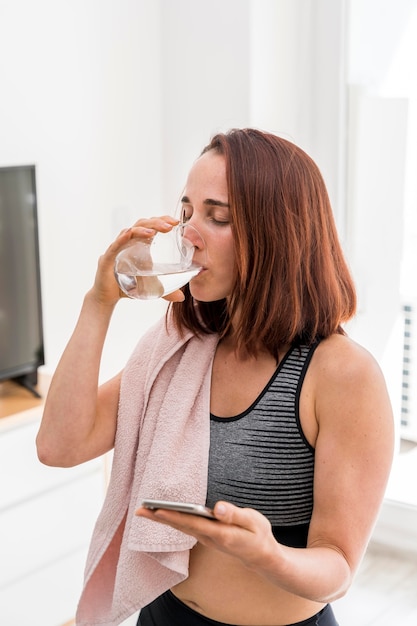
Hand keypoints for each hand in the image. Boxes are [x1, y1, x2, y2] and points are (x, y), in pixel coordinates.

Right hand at [91, 215, 184, 305]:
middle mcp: (128, 242)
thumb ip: (165, 291)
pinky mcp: (108, 258)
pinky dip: (122, 238)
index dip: (162, 221)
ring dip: (142, 229)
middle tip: (171, 224)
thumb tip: (181, 298)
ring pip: (130, 231)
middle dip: (157, 222)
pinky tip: (129, 234)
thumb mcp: (150, 287)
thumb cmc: (126, 286)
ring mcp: (118, 248)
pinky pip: (115, 245)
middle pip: (142, 225)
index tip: (176, 222)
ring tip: (155, 231)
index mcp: (139, 245)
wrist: (108, 297)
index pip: (151, 226)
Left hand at [135, 501, 279, 570]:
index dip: (175, 516)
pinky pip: (185, 527)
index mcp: (220, 534)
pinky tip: (164, 514)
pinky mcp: (206, 536)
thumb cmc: (258, 536)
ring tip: (145, 510)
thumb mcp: (254, 522)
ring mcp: (206, 538)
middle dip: (159, 518)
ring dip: (162, 519)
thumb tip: (217, 508)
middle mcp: (209, 538)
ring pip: (181, 527)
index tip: (158, 509)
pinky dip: (172, 520)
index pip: (192, 523)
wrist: (261, 557)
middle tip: (139, 510)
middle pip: (180, 526)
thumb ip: (235, 515)